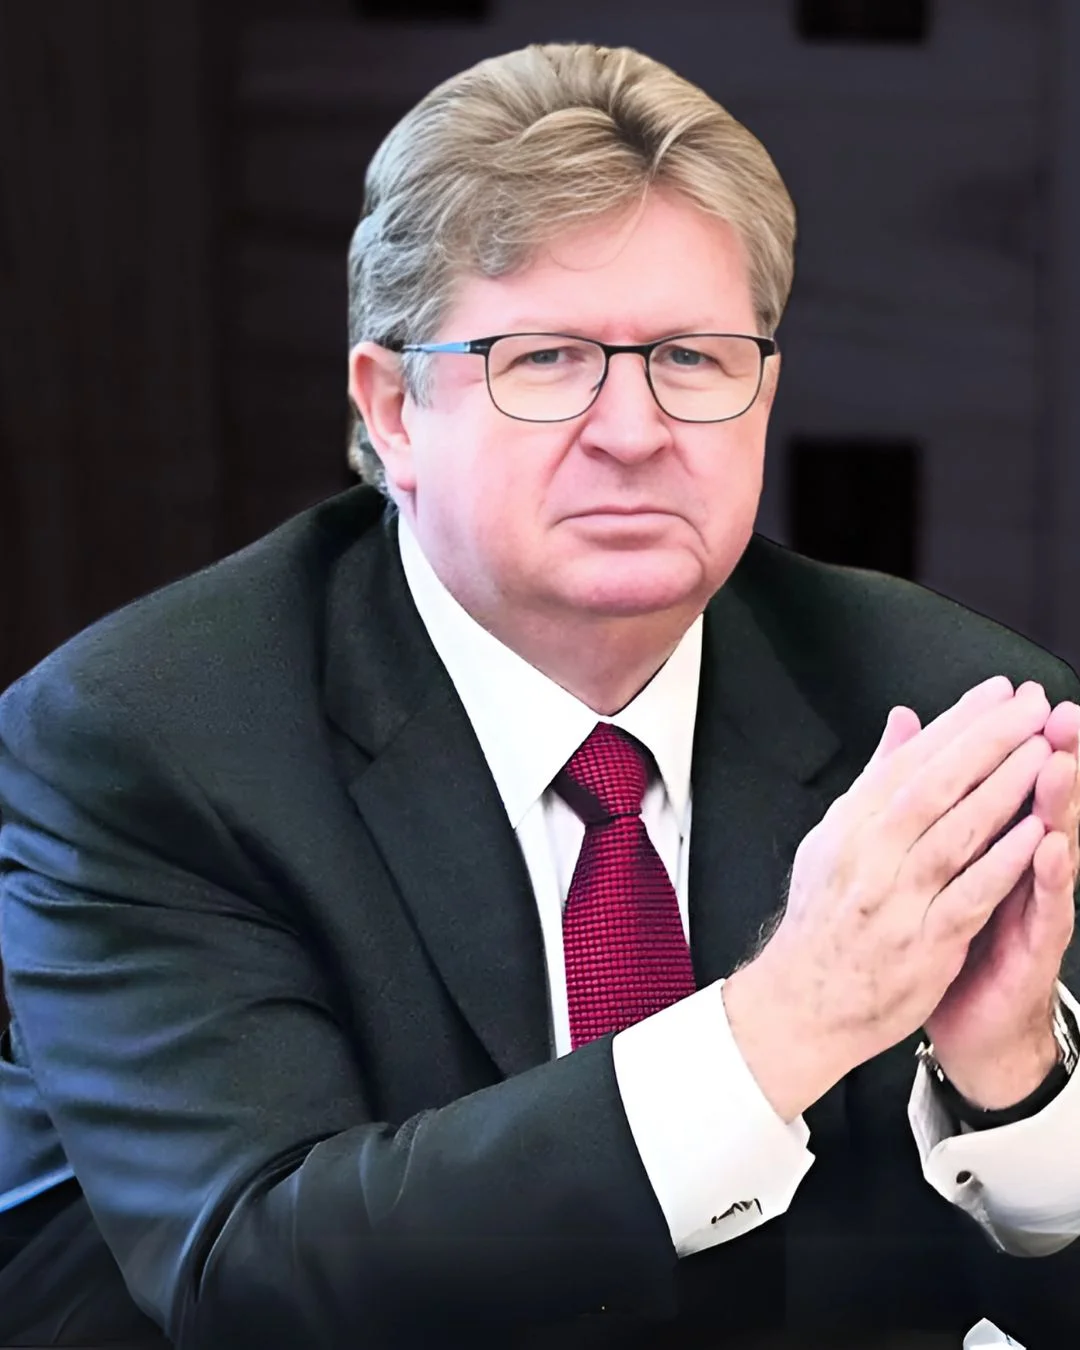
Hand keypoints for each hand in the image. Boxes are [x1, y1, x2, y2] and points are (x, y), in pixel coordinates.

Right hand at [724, 676, 1051, 1121]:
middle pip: (934, 786)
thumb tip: (905, 721)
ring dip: (1003, 791)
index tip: (997, 693)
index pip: (910, 760)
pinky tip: (1036, 835)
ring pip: (955, 834)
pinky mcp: (922, 944)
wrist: (803, 1001)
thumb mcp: (835, 837)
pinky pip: (969, 896)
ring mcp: (895, 900)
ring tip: (1043, 755)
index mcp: (850, 825)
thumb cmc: (823, 918)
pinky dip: (1002, 863)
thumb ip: (877, 779)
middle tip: (1030, 709)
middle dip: (987, 742)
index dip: (958, 722)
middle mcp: (868, 856)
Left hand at [922, 694, 1078, 1107]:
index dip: (1008, 738)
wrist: (969, 1023)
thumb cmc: (956, 936)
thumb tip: (916, 750)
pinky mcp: (1036, 947)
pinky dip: (1047, 876)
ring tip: (1057, 763)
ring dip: (1058, 803)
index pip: (1007, 780)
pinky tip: (1051, 847)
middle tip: (1056, 713)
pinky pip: (1045, 907)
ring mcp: (1036, 905)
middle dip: (1050, 754)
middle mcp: (1024, 866)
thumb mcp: (940, 868)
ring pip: (1054, 844)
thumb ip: (936, 811)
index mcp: (995, 843)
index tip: (1011, 691)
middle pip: (1042, 801)